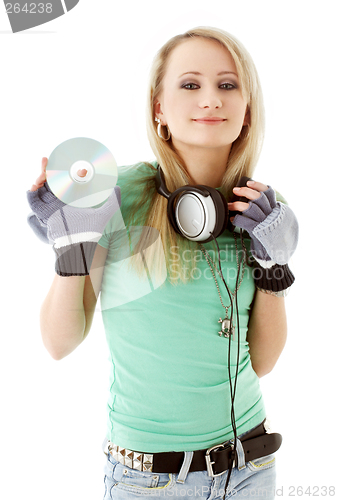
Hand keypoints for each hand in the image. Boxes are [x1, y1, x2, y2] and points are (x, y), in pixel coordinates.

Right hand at [27, 157, 120, 275]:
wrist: (81, 244)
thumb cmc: (91, 232)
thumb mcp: (104, 213)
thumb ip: (113, 201)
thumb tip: (118, 187)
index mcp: (70, 199)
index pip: (61, 181)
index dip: (59, 170)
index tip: (61, 160)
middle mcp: (58, 202)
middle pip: (48, 182)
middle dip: (46, 169)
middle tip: (47, 159)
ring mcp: (49, 207)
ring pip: (39, 188)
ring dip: (38, 178)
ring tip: (43, 172)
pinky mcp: (43, 214)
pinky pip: (33, 201)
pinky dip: (31, 193)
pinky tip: (35, 185)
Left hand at [228, 180, 277, 263]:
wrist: (276, 252)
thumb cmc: (270, 234)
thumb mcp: (271, 220)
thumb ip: (264, 210)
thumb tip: (249, 200)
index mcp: (274, 209)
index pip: (269, 193)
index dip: (259, 186)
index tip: (249, 182)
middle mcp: (270, 214)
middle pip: (259, 198)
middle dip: (246, 191)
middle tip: (235, 190)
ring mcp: (264, 222)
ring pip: (251, 208)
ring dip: (237, 205)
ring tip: (229, 205)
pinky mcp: (258, 231)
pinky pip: (245, 222)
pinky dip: (237, 219)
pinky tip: (232, 219)